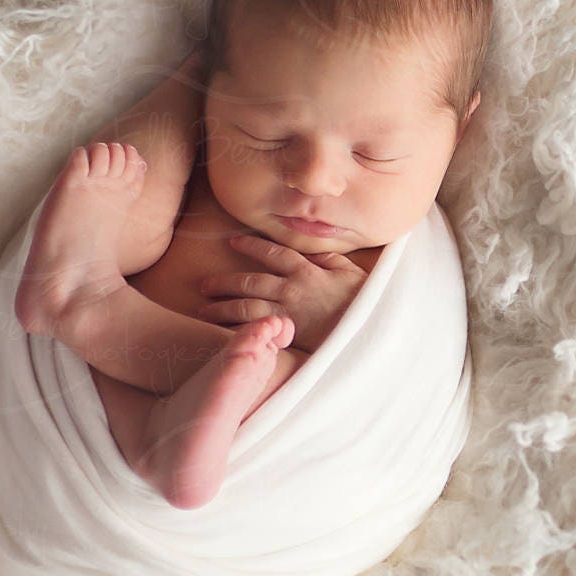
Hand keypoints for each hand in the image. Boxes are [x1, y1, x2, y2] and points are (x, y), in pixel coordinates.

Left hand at [199, 231, 367, 350]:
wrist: (371, 328)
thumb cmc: (365, 300)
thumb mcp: (350, 271)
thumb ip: (328, 259)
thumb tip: (313, 252)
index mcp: (306, 270)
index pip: (272, 253)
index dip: (250, 246)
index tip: (232, 242)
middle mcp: (291, 288)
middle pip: (250, 282)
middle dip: (224, 282)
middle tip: (204, 285)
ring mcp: (287, 312)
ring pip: (246, 307)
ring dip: (222, 307)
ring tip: (203, 309)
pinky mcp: (288, 334)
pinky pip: (256, 330)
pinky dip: (237, 330)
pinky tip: (222, 332)